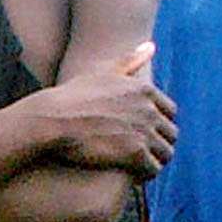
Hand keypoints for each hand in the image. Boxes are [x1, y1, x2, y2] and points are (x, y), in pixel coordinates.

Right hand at [36, 46, 176, 177]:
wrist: (50, 120)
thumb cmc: (70, 97)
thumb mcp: (101, 72)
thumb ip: (129, 60)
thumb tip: (151, 46)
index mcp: (145, 90)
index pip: (170, 112)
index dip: (157, 125)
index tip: (143, 134)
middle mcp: (150, 109)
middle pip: (171, 133)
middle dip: (159, 144)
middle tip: (140, 154)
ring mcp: (144, 131)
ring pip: (166, 153)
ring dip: (154, 161)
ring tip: (137, 167)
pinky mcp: (134, 153)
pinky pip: (153, 169)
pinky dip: (145, 174)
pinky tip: (131, 175)